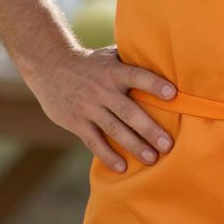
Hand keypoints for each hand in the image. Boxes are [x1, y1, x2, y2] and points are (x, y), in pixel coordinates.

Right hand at [27, 44, 177, 172]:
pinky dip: (108, 155)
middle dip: (149, 129)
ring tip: (152, 158)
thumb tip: (163, 60)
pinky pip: (94, 142)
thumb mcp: (109, 56)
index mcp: (114, 71)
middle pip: (128, 111)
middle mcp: (102, 89)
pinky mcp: (76, 122)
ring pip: (114, 130)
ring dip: (134, 145)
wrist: (50, 67)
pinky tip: (122, 167)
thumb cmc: (90, 63)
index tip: (173, 95)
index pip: (137, 76)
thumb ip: (131, 61)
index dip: (154, 84)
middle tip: (168, 144)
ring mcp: (88, 107)